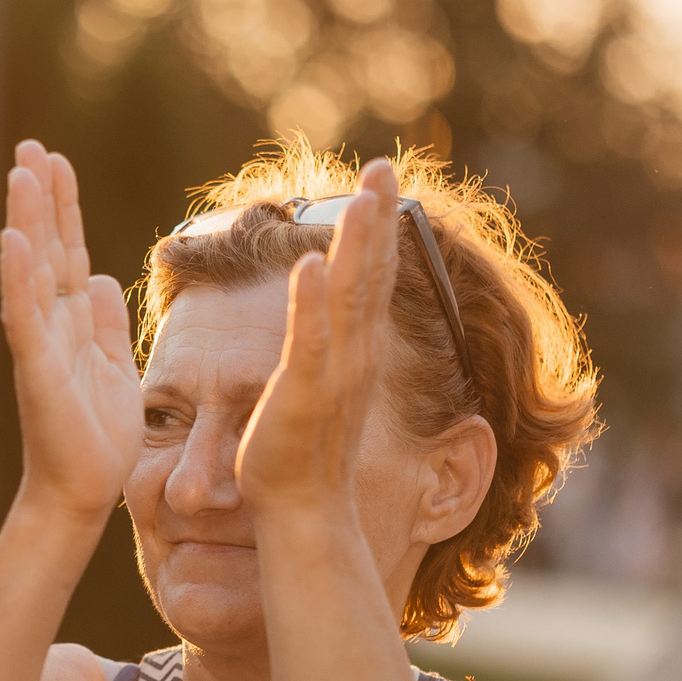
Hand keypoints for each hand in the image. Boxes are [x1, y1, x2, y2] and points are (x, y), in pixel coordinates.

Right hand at [0, 140, 139, 523]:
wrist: (80, 491)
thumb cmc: (96, 437)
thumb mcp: (114, 367)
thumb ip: (106, 323)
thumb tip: (103, 278)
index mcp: (72, 321)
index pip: (67, 250)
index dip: (61, 205)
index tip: (53, 159)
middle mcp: (51, 323)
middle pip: (46, 246)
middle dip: (39, 195)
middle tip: (30, 145)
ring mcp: (40, 343)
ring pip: (32, 269)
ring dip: (27, 221)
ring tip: (21, 172)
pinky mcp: (38, 369)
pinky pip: (25, 316)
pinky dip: (19, 278)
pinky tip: (14, 241)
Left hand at [235, 157, 398, 520]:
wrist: (301, 513)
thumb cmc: (302, 454)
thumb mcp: (318, 385)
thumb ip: (326, 347)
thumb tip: (322, 314)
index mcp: (355, 351)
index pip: (373, 280)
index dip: (379, 230)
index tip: (381, 180)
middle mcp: (354, 357)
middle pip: (373, 276)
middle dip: (378, 220)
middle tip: (383, 167)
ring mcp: (331, 375)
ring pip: (351, 300)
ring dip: (357, 247)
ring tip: (362, 198)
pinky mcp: (298, 396)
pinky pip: (308, 344)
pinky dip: (311, 305)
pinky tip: (310, 266)